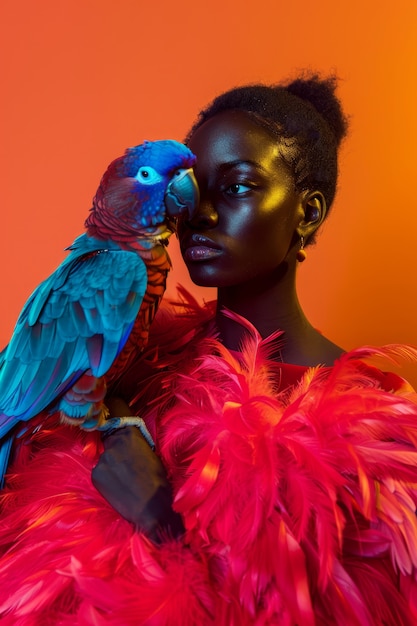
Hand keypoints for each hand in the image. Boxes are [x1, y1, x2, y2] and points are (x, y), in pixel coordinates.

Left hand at [92, 425, 184, 543]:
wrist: (151, 506)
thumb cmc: (157, 481)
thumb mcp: (151, 455)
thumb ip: (136, 447)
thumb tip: (130, 448)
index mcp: (129, 435)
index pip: (118, 428)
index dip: (120, 439)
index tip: (123, 446)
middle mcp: (112, 444)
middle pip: (110, 445)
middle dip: (116, 454)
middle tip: (124, 468)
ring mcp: (102, 460)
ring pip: (104, 461)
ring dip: (111, 468)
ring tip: (122, 482)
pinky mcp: (95, 475)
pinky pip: (100, 474)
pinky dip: (106, 480)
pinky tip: (117, 488)